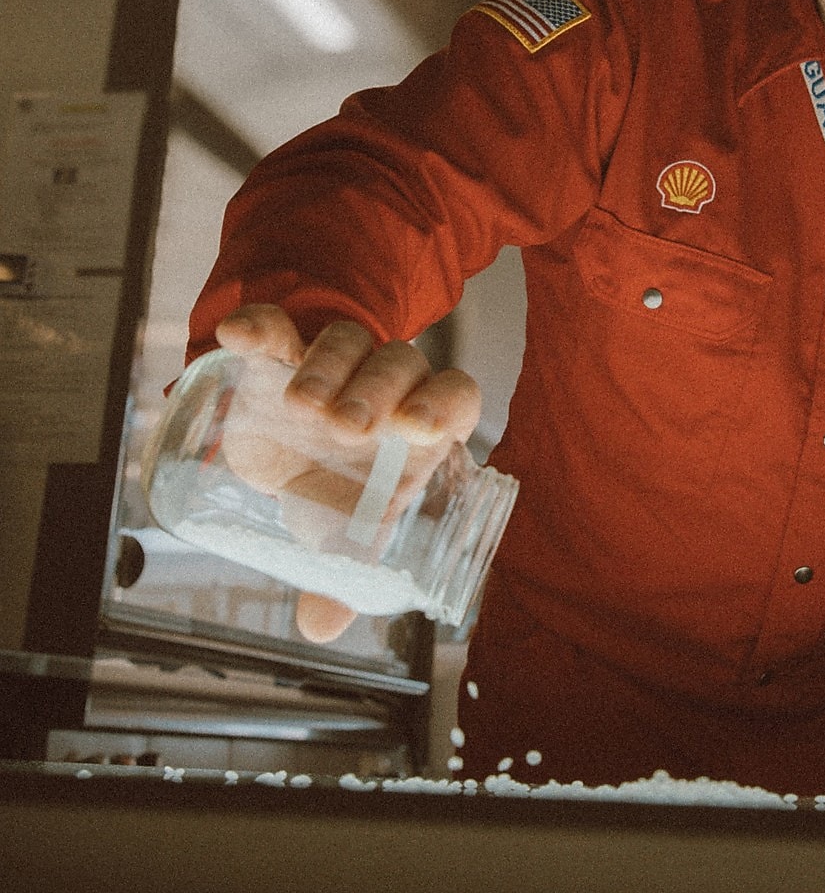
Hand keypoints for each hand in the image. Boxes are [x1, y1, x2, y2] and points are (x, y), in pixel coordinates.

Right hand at [213, 304, 481, 641]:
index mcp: (422, 425)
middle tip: (347, 428)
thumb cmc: (339, 496)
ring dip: (327, 365)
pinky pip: (280, 326)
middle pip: (401, 363)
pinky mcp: (282, 350)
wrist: (290, 455)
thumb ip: (342, 575)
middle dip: (377, 389)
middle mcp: (387, 385)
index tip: (418, 427)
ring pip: (348, 340)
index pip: (455, 395)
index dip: (444, 403)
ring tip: (303, 405)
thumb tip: (321, 626)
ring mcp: (336, 363)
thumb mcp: (343, 534)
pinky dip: (262, 325)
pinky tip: (241, 335)